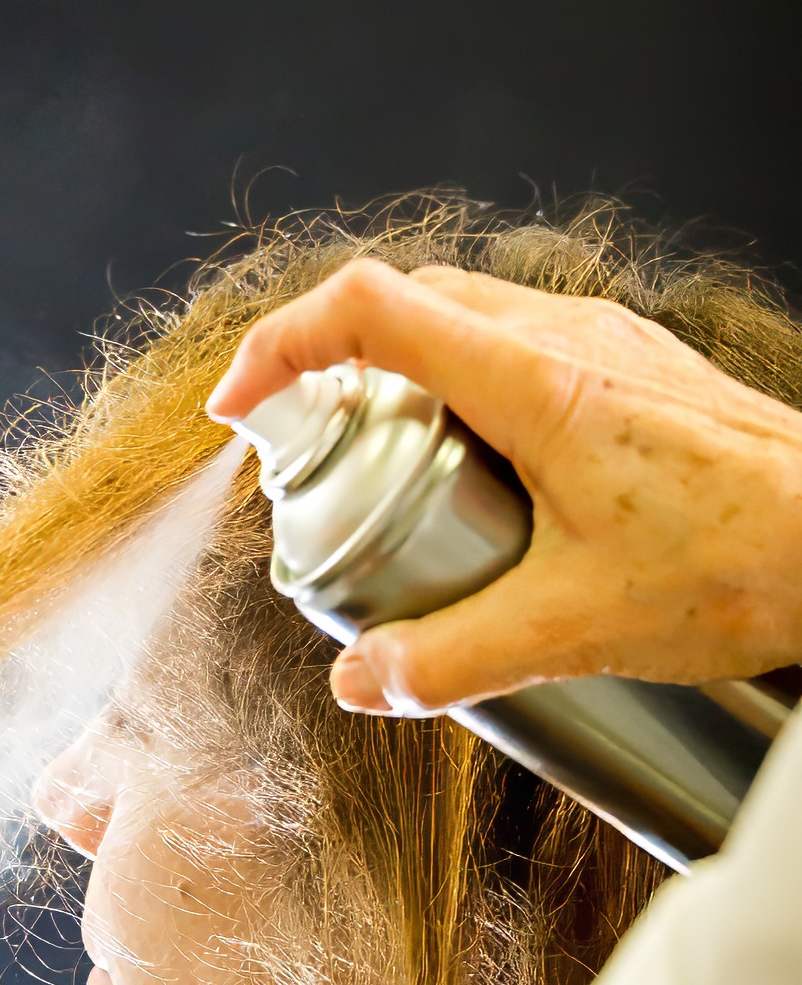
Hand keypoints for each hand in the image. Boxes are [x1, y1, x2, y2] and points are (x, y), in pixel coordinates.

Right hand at [207, 259, 801, 711]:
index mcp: (535, 376)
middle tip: (307, 451)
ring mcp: (611, 345)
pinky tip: (486, 481)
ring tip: (389, 473)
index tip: (240, 406)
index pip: (369, 306)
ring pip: (470, 319)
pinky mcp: (639, 373)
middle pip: (410, 302)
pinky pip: (523, 348)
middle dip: (332, 365)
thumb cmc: (744, 563)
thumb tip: (359, 683)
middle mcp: (568, 336)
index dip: (281, 343)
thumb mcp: (574, 627)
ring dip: (404, 374)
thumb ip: (452, 659)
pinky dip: (467, 388)